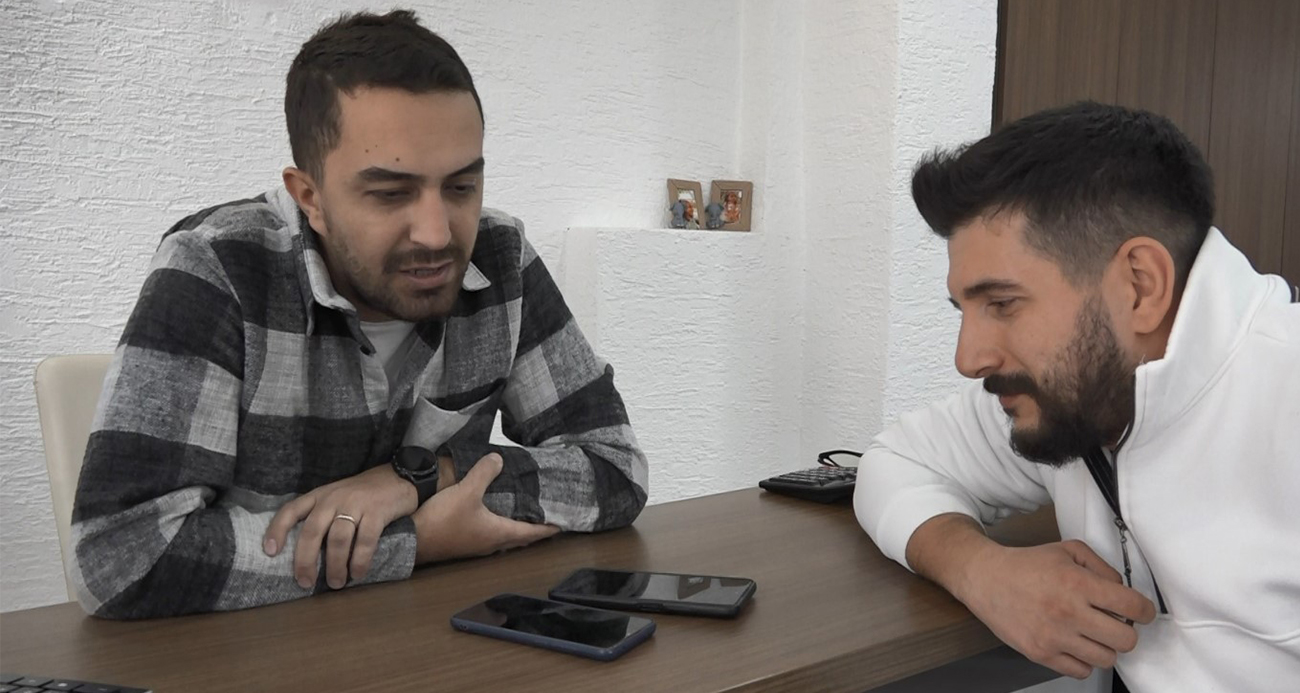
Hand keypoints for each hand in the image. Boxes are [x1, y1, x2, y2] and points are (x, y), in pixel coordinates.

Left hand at [263, 464, 416, 589]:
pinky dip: (360, 561)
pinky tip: (358, 573)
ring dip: (335, 566)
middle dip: (305, 560)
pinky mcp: (377, 512)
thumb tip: (307, 554)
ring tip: (336, 583)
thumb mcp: (337, 498)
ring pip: (337, 540)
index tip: (270, 553)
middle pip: (311, 531)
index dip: (277, 530)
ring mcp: (356, 504)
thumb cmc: (364, 494)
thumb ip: (323, 517)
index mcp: (320, 496)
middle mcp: (334, 498)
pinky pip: (365, 541)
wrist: (399, 477)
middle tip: (305, 582)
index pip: (291, 511)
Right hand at [413, 453, 559, 563]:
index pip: (532, 532)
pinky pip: (490, 536)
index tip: (562, 523)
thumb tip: (499, 458)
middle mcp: (492, 543)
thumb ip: (485, 473)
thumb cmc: (443, 519)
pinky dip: (500, 527)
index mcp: (500, 533)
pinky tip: (493, 516)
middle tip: (545, 517)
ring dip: (516, 529)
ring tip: (523, 514)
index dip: (548, 528)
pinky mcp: (464, 544)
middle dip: (534, 529)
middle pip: (520, 538)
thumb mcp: (466, 491)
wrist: (411, 540)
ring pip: (505, 538)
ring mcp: (477, 546)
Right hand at [955, 540, 1156, 678]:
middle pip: (1126, 640)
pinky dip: (1084, 660)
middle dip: (1126, 631)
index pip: (1132, 606)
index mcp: (1077, 583)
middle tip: (1114, 622)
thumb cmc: (1025, 564)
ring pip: (1106, 659)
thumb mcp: (1067, 550)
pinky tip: (1075, 644)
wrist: (985, 578)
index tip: (1142, 612)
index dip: (1145, 611)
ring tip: (1092, 633)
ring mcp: (1054, 637)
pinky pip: (1081, 671)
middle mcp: (1068, 612)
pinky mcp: (1040, 654)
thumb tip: (1122, 590)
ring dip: (1104, 646)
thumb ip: (1101, 567)